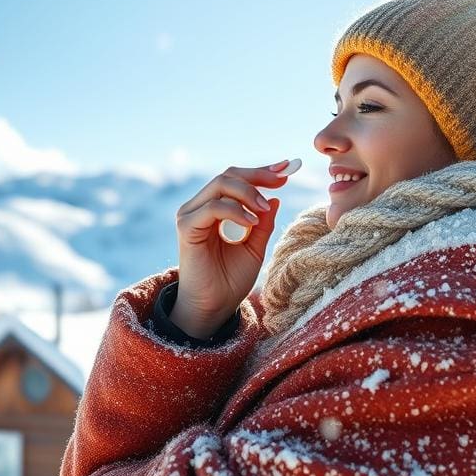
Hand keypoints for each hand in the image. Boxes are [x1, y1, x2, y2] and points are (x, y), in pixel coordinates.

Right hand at [171, 160, 291, 337]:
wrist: (214, 307)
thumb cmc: (231, 280)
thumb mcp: (255, 247)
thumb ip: (263, 223)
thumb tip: (275, 198)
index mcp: (214, 209)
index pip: (236, 179)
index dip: (261, 172)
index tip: (288, 168)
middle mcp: (199, 207)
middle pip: (229, 175)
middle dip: (258, 175)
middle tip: (282, 181)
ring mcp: (190, 214)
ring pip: (221, 184)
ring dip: (248, 193)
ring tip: (265, 210)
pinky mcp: (187, 226)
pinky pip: (213, 206)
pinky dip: (235, 210)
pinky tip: (251, 222)